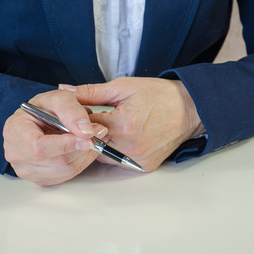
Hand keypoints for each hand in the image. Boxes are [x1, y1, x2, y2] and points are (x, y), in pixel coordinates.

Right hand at [3, 89, 107, 185]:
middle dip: (83, 147)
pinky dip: (80, 163)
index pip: (40, 147)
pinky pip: (65, 177)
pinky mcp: (39, 178)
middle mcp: (16, 154)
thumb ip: (72, 111)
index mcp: (14, 131)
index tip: (89, 137)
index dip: (67, 144)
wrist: (37, 119)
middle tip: (99, 132)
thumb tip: (86, 131)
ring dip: (85, 155)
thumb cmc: (43, 108)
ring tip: (92, 139)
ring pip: (65, 171)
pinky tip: (83, 149)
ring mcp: (26, 170)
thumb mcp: (57, 98)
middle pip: (57, 161)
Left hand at [60, 77, 204, 171]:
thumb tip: (64, 91)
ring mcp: (137, 158)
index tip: (79, 112)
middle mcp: (130, 146)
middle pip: (92, 143)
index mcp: (123, 124)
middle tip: (95, 119)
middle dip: (88, 131)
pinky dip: (115, 151)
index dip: (78, 118)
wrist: (189, 108)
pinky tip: (123, 137)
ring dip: (101, 143)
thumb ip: (90, 92)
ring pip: (104, 155)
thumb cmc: (158, 95)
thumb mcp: (123, 87)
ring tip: (110, 127)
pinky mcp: (144, 166)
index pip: (85, 126)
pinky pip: (119, 161)